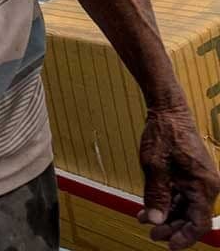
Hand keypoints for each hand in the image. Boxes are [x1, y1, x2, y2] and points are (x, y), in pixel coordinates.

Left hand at [138, 104, 219, 249]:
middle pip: (192, 217)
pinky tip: (147, 208)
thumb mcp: (154, 166)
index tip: (167, 246)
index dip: (184, 237)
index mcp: (204, 186)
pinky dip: (166, 203)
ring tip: (143, 219)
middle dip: (171, 227)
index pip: (199, 223)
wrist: (168, 111)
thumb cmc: (163, 134)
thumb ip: (156, 195)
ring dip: (166, 216)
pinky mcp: (190, 175)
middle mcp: (206, 186)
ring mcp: (199, 180)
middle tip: (150, 232)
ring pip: (185, 208)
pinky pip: (181, 196)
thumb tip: (155, 221)